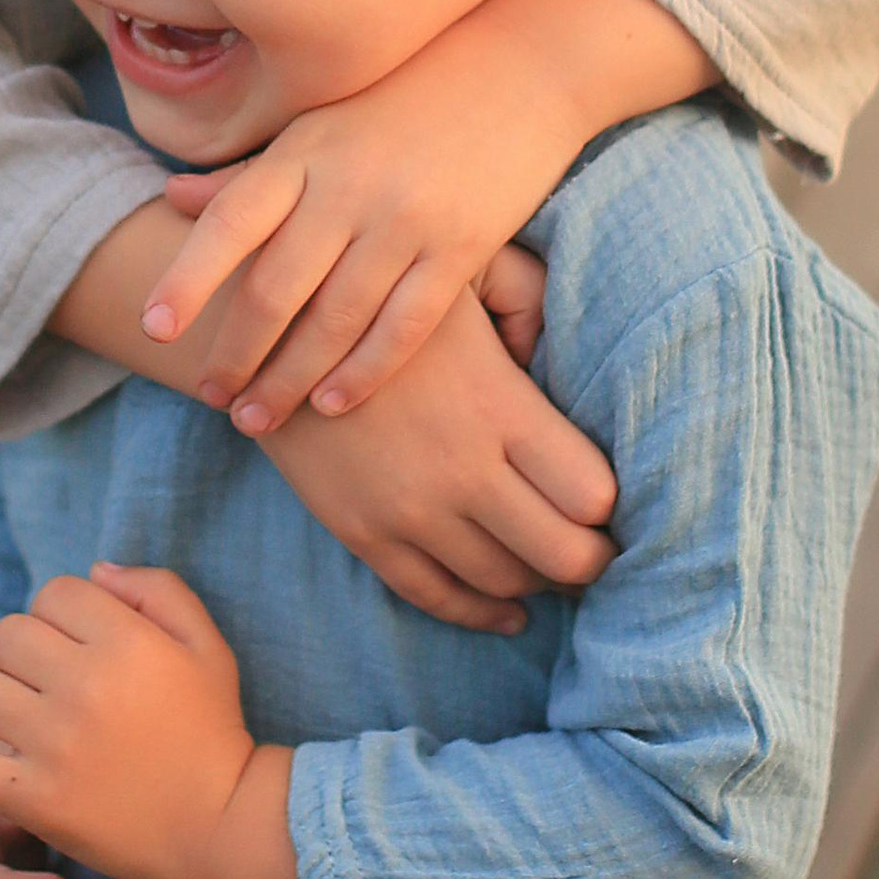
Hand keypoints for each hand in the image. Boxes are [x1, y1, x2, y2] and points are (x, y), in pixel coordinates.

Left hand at [0, 566, 308, 878]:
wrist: (219, 826)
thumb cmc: (211, 730)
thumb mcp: (207, 645)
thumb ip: (157, 589)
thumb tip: (95, 570)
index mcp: (126, 643)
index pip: (53, 593)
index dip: (64, 614)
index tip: (82, 646)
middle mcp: (86, 687)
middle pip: (7, 634)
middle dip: (26, 652)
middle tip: (51, 684)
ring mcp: (56, 745)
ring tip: (25, 720)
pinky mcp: (35, 800)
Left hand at [144, 0, 712, 431]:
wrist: (517, 69)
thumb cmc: (403, 99)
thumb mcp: (322, 124)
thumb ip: (252, 173)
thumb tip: (172, 198)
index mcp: (304, 150)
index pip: (230, 220)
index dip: (188, 276)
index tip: (153, 328)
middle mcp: (348, 184)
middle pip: (275, 285)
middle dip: (236, 352)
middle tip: (211, 398)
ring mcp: (406, 217)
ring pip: (334, 318)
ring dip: (290, 379)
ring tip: (257, 419)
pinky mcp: (460, 247)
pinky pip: (404, 326)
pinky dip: (364, 372)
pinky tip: (332, 405)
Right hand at [255, 285, 611, 631]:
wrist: (263, 324)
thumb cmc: (379, 285)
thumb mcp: (464, 264)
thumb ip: (530, 298)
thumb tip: (565, 350)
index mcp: (498, 406)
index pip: (593, 494)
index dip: (615, 506)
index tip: (615, 499)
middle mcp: (462, 470)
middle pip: (562, 555)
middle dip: (593, 560)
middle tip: (602, 549)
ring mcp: (409, 511)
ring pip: (504, 583)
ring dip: (540, 584)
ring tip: (554, 566)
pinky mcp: (362, 533)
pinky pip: (435, 597)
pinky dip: (481, 614)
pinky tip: (508, 613)